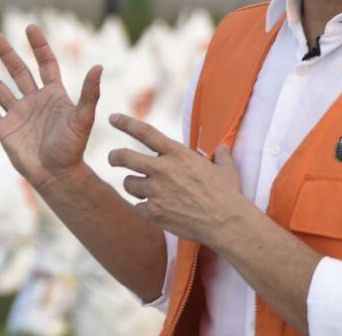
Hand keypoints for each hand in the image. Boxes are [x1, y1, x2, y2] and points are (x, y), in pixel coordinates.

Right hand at [0, 26, 101, 190]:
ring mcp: (17, 114)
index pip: (45, 64)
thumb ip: (89, 93)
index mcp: (54, 95)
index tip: (30, 28)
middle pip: (17, 71)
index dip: (39, 47)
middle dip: (5, 53)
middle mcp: (34, 101)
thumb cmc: (73, 148)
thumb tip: (99, 66)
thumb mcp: (83, 118)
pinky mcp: (4, 130)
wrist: (56, 175)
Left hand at [107, 113, 247, 246]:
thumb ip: (221, 156)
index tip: (113, 118)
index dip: (126, 123)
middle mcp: (163, 169)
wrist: (226, 223)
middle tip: (113, 159)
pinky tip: (156, 212)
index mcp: (178, 153)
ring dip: (133, 187)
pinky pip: (137, 207)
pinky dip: (143, 210)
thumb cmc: (229, 195)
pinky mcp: (153, 212)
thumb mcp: (226, 169)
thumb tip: (222, 148)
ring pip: (128, 184)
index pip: (145, 132)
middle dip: (114, 157)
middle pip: (124, 157)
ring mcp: (156, 191)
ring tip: (145, 192)